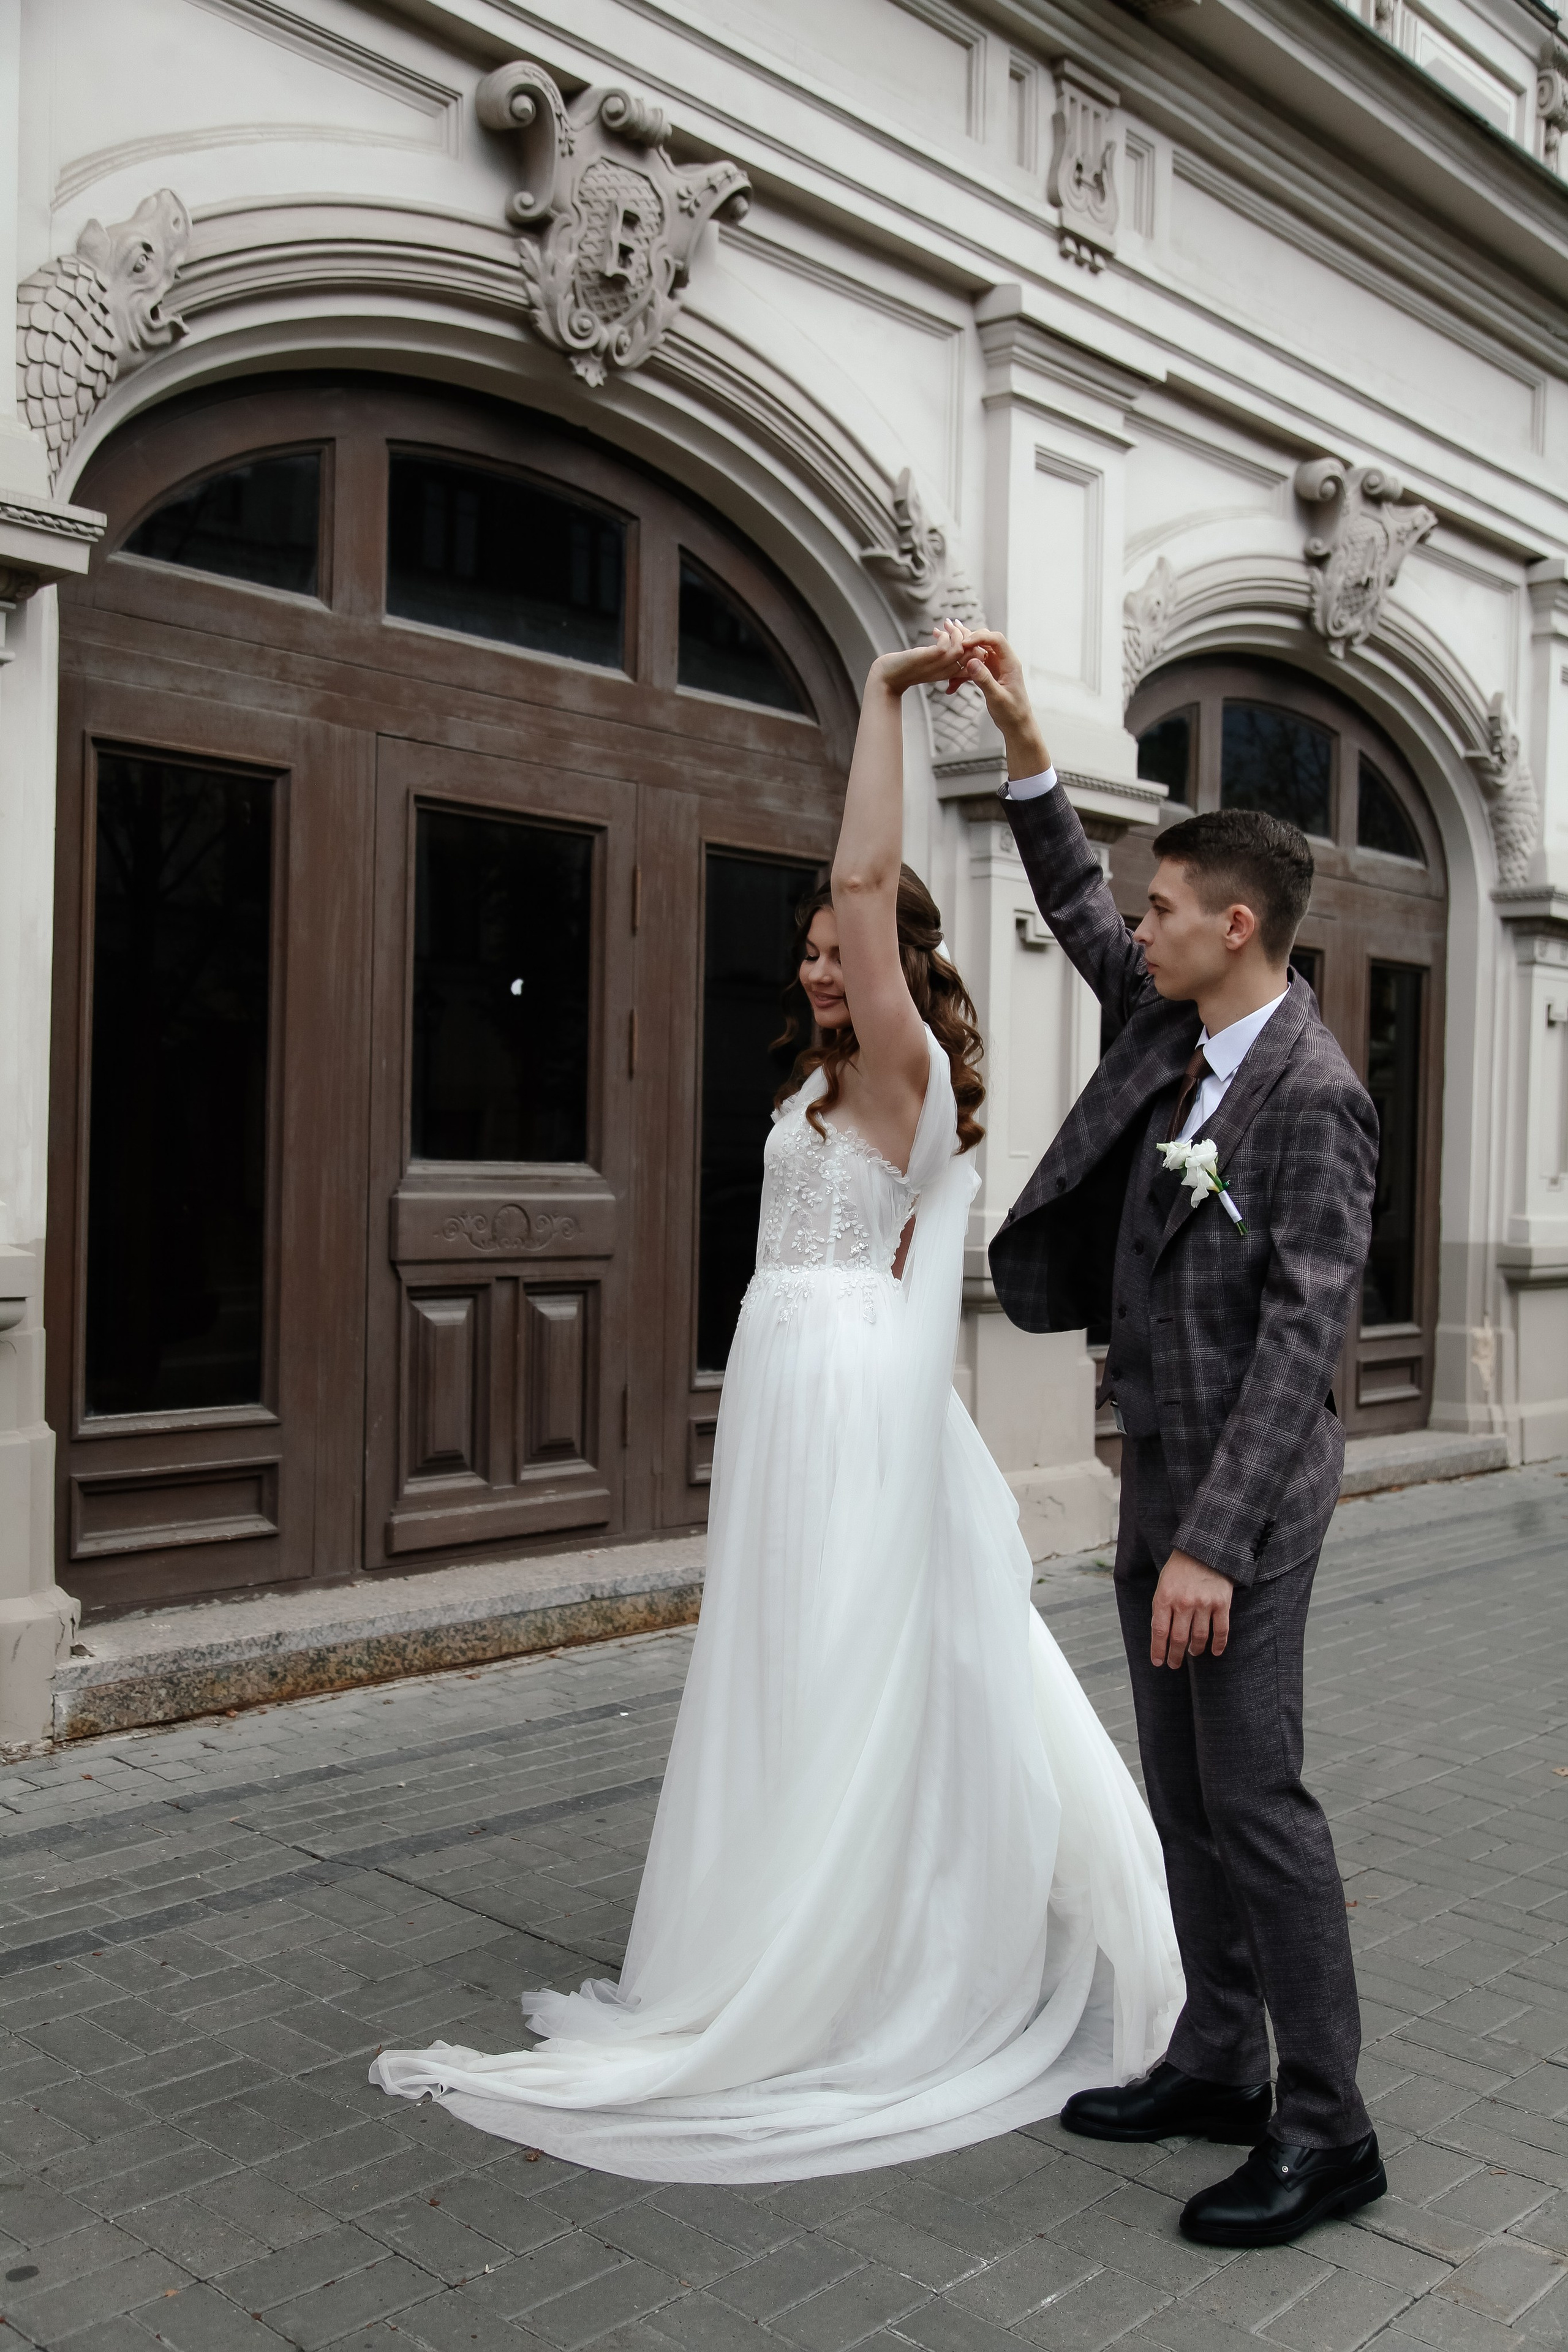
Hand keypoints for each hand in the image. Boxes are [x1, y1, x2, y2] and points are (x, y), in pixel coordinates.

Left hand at [869, 617, 972, 697]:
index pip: (975, 661)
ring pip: (961, 648)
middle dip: (967, 635)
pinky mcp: (929, 658)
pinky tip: (935, 632)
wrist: (888, 677)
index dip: (974, 644)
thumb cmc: (907, 668)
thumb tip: (948, 636)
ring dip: (956, 632)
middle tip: (955, 624)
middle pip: (972, 654)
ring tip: (947, 624)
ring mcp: (939, 666)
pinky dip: (944, 635)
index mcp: (950, 673)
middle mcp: (947, 671)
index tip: (962, 631)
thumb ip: (942, 654)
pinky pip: (946, 645)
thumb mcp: (930, 662)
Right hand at [950, 631, 1049, 774]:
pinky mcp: (989, 676)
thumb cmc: (1012, 713)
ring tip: (943, 647)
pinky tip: (950, 685)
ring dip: (961, 654)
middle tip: (948, 633)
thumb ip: (984, 679)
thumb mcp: (997, 697)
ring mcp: (995, 668)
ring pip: (976, 654)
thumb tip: (971, 662)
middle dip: (966, 638)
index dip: (979, 637)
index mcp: (1010, 663)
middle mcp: (1003, 661)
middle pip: (984, 641)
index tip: (963, 643)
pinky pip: (973, 668)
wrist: (1017, 726)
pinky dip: (961, 674)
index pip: (996, 639)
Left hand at [1151, 1549, 1233, 1667]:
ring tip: (1192, 1653)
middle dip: (1175, 1656)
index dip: (1158, 1650)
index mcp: (1165, 1597)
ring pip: (1199, 1638)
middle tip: (1174, 1664)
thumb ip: (1161, 1608)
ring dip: (1195, 1650)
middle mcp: (1184, 1602)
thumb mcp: (1163, 1585)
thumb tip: (1160, 1635)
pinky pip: (1221, 1630)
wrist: (1204, 1549)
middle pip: (1179, 1639)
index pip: (1160, 1632)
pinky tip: (1215, 1652)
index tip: (1158, 1662)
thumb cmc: (1180, 1569)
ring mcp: (1204, 1604)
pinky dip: (1218, 1645)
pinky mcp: (1222, 1603)